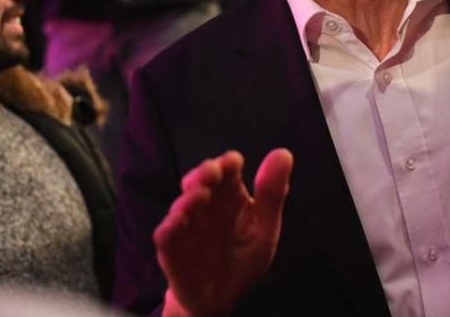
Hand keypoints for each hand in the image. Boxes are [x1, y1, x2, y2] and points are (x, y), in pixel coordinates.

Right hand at [154, 149, 293, 316]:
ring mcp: (188, 225)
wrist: (223, 297)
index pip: (228, 169)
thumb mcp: (265, 227)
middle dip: (205, 173)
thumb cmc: (243, 258)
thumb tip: (283, 153)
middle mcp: (206, 204)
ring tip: (200, 194)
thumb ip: (272, 193)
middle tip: (212, 172)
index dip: (229, 162)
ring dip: (189, 196)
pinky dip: (170, 226)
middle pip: (201, 179)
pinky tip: (179, 220)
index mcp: (230, 195)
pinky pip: (166, 235)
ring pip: (182, 203)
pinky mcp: (172, 250)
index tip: (233, 162)